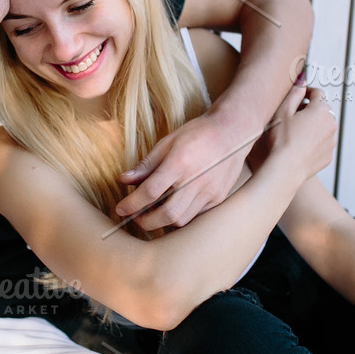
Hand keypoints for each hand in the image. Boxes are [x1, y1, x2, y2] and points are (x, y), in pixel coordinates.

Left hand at [115, 109, 253, 231]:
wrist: (233, 131)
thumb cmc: (197, 134)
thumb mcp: (168, 142)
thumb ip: (146, 164)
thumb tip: (124, 179)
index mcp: (179, 163)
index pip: (150, 192)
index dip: (131, 204)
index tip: (121, 208)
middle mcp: (196, 181)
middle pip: (166, 215)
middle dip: (146, 221)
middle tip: (136, 216)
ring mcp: (210, 192)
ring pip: (181, 220)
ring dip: (163, 222)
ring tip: (153, 213)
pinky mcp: (218, 198)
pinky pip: (195, 217)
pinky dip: (180, 217)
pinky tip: (173, 208)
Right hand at [266, 84, 335, 184]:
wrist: (285, 169)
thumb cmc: (281, 139)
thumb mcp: (283, 111)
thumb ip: (294, 92)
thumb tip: (302, 78)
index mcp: (321, 110)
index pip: (318, 93)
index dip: (306, 93)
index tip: (297, 98)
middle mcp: (331, 124)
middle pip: (322, 110)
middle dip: (310, 111)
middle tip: (292, 117)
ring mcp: (331, 141)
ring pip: (323, 127)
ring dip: (313, 126)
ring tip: (295, 134)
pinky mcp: (328, 156)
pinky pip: (322, 144)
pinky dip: (314, 142)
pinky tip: (299, 147)